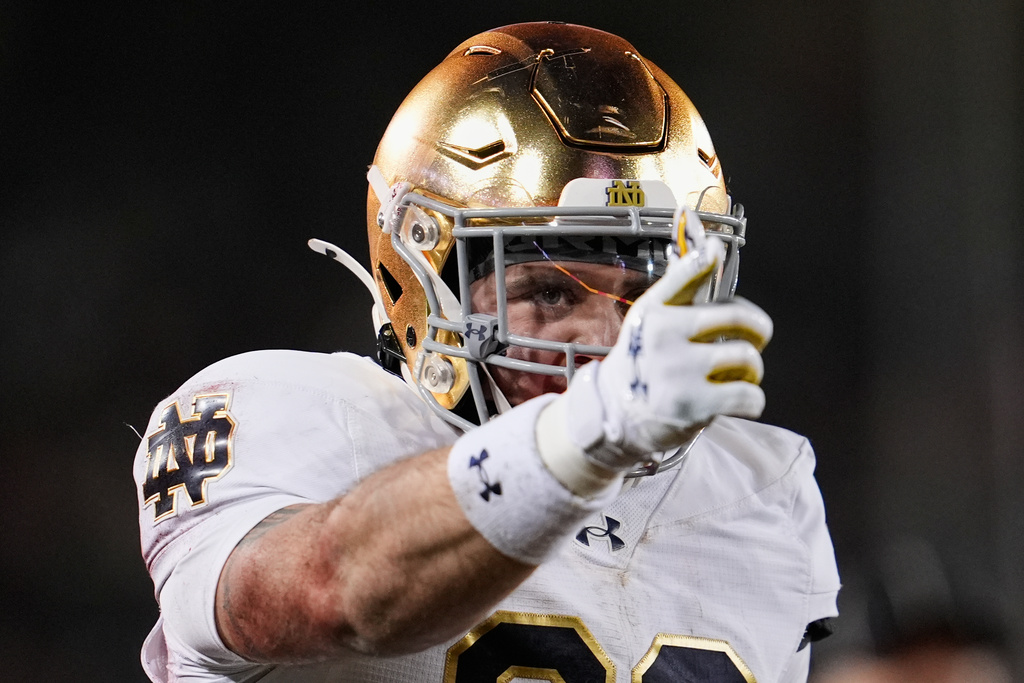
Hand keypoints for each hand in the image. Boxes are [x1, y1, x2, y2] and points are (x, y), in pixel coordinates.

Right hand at [563, 209, 773, 470]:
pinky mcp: (692, 404)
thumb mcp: (650, 321)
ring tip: (739, 377)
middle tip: (756, 340)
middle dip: (758, 330)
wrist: (615, 415)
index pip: (685, 276)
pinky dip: (752, 400)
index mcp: (655, 312)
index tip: (715, 249)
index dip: (704, 259)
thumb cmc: (642, 363)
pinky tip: (738, 401)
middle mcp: (664, 336)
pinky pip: (749, 395)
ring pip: (747, 358)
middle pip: (738, 318)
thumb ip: (682, 289)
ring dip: (752, 371)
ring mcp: (678, 370)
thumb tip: (712, 247)